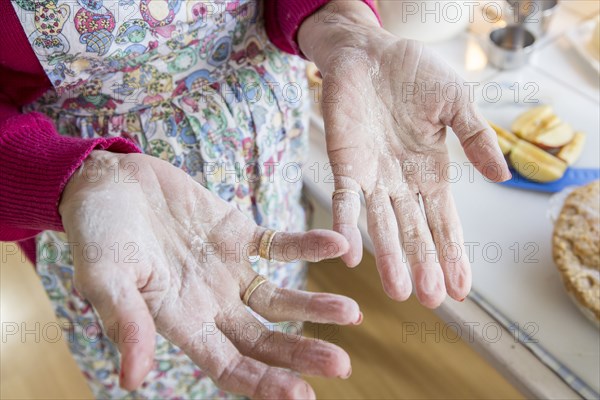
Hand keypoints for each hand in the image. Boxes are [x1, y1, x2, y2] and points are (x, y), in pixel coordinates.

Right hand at [59, 150, 360, 398]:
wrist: (108, 180)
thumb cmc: (97, 230)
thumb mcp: (104, 275)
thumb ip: (126, 321)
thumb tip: (133, 381)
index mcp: (180, 321)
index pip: (228, 365)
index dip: (262, 383)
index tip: (301, 395)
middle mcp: (210, 302)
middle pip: (263, 339)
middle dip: (300, 354)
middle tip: (342, 365)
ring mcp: (228, 269)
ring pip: (278, 298)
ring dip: (313, 307)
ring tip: (352, 313)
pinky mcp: (238, 233)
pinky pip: (280, 245)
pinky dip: (308, 246)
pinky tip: (338, 245)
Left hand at [299, 1, 510, 307]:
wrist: (370, 52)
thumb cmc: (414, 75)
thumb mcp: (456, 104)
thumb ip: (476, 138)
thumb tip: (504, 176)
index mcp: (430, 173)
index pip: (444, 221)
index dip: (452, 253)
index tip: (461, 289)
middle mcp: (401, 183)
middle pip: (414, 231)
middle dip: (423, 264)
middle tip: (430, 300)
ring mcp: (372, 176)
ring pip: (381, 224)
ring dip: (389, 256)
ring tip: (398, 290)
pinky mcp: (345, 162)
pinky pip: (344, 198)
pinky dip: (346, 224)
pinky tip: (350, 254)